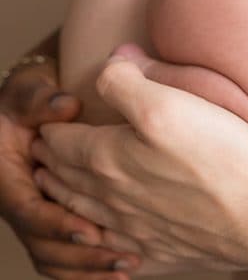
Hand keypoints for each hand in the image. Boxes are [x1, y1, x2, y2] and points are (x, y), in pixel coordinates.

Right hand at [0, 57, 140, 278]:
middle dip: (82, 257)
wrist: (36, 110)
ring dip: (90, 269)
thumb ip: (39, 99)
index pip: (27, 212)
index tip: (91, 231)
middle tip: (124, 259)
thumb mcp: (28, 90)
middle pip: (43, 246)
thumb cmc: (32, 98)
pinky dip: (92, 270)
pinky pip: (67, 260)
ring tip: (130, 267)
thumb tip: (65, 107)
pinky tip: (125, 271)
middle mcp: (21, 204)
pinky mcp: (57, 225)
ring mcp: (38, 218)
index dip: (58, 225)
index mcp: (7, 178)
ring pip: (55, 259)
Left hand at [30, 52, 247, 273]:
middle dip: (51, 161)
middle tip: (44, 150)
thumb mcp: (173, 104)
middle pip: (67, 177)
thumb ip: (129, 81)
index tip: (49, 121)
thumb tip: (110, 62)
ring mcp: (134, 230)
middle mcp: (112, 198)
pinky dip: (97, 238)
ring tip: (57, 185)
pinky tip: (101, 234)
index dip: (52, 127)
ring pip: (83, 212)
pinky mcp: (158, 252)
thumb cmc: (225, 161)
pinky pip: (113, 248)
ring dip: (63, 196)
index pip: (62, 140)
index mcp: (108, 158)